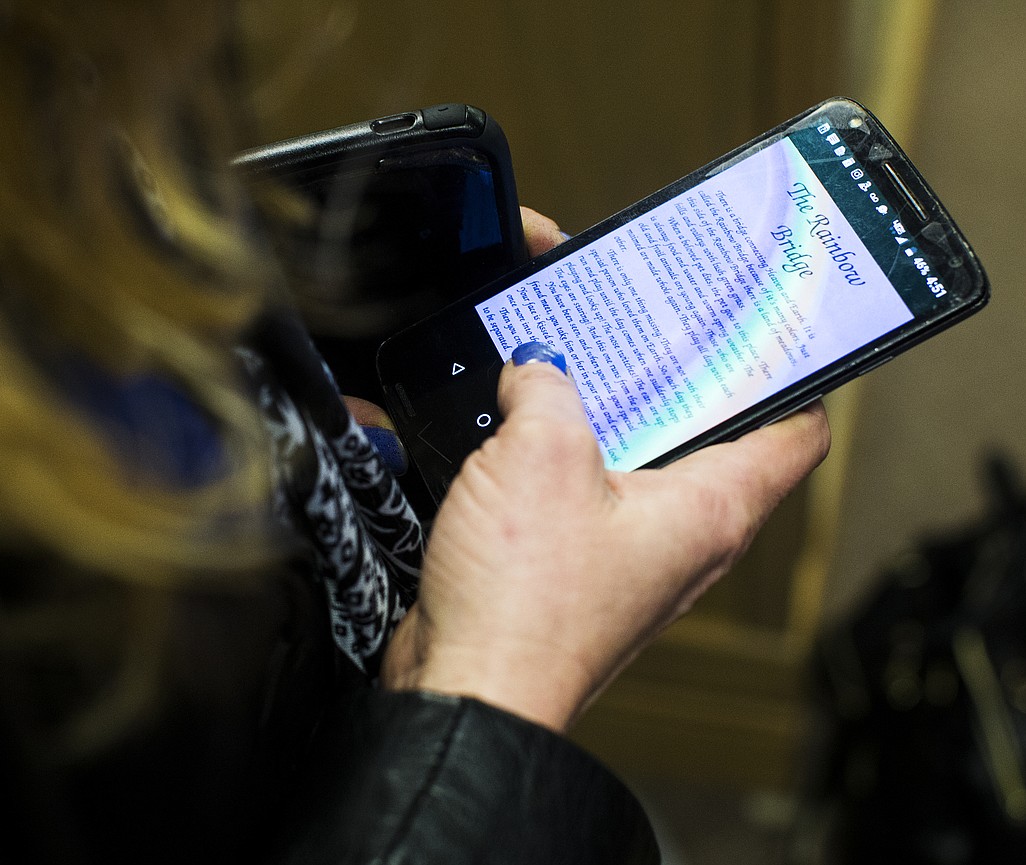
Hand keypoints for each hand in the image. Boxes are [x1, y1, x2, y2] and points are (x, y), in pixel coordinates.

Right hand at [382, 347, 829, 732]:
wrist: (472, 688)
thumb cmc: (527, 606)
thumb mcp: (540, 455)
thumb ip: (545, 388)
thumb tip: (537, 366)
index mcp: (712, 508)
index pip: (798, 429)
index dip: (793, 371)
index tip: (771, 328)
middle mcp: (684, 535)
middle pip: (710, 435)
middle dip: (678, 375)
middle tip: (653, 324)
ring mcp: (632, 554)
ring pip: (639, 462)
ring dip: (608, 413)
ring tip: (578, 361)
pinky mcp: (580, 568)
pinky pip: (585, 493)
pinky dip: (563, 455)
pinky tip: (523, 425)